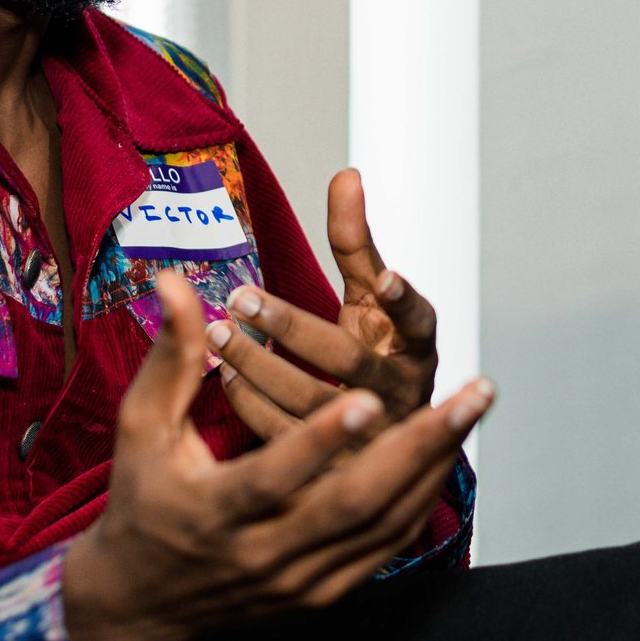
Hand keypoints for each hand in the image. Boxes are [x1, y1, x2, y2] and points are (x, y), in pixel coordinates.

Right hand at [63, 272, 491, 640]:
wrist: (144, 599)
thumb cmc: (143, 496)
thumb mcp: (143, 428)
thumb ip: (169, 358)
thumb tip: (173, 282)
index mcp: (213, 513)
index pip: (274, 479)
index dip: (321, 440)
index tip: (367, 397)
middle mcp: (263, 555)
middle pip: (353, 505)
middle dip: (418, 445)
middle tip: (470, 392)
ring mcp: (300, 580)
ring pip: (384, 526)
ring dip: (434, 462)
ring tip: (472, 406)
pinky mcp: (324, 592)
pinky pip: (387, 544)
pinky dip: (421, 495)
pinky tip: (447, 449)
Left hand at [209, 168, 440, 441]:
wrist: (379, 443)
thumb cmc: (376, 353)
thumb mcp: (371, 300)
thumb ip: (357, 243)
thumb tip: (346, 174)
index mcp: (416, 347)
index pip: (418, 321)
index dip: (402, 301)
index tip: (382, 277)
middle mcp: (400, 393)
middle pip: (347, 361)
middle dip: (292, 326)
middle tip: (241, 296)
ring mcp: (366, 434)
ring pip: (309, 401)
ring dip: (259, 364)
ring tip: (221, 331)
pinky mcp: (330, 466)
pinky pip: (284, 434)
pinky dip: (251, 402)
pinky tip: (225, 375)